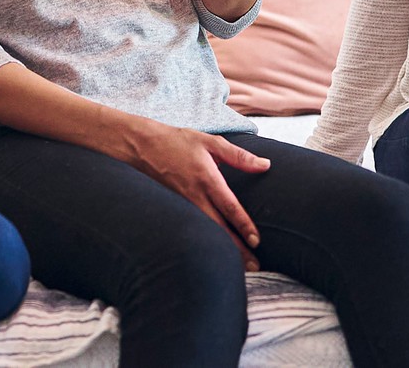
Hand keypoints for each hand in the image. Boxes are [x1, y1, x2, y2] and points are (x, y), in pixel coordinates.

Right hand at [123, 122, 271, 270]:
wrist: (142, 146)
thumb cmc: (178, 142)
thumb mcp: (210, 142)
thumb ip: (239, 156)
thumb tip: (265, 165)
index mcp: (207, 178)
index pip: (229, 207)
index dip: (243, 225)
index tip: (256, 241)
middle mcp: (194, 195)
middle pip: (218, 228)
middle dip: (237, 249)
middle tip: (254, 266)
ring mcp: (182, 204)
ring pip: (205, 232)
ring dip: (222, 249)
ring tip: (239, 266)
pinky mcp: (174, 208)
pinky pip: (193, 228)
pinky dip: (205, 242)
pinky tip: (214, 252)